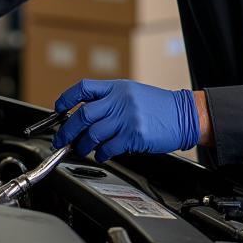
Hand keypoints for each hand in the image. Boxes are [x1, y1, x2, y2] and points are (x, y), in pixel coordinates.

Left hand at [52, 78, 199, 162]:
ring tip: (82, 149)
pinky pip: (107, 148)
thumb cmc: (159, 106)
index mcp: (117, 87)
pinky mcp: (133, 135)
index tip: (58, 109)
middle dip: (67, 130)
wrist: (184, 115)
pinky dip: (100, 154)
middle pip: (82, 115)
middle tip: (61, 139)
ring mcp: (126, 118)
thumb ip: (110, 100)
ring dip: (82, 145)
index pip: (83, 88)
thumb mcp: (132, 93)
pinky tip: (102, 154)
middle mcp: (119, 100)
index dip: (66, 99)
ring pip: (92, 134)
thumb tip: (84, 116)